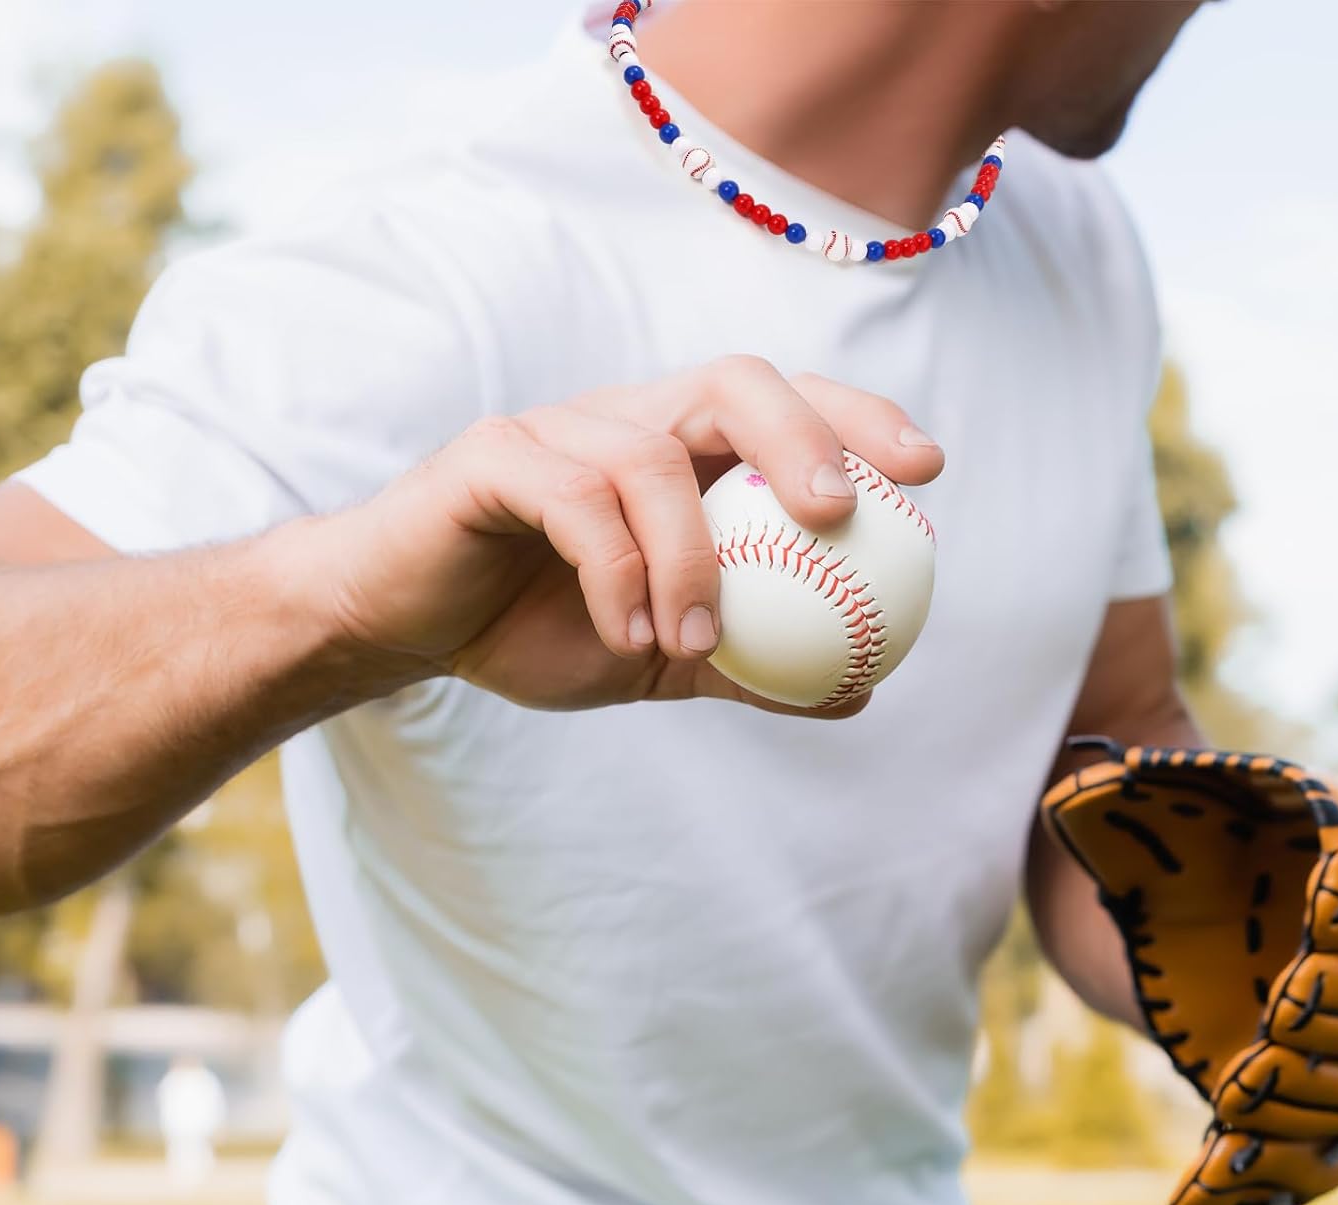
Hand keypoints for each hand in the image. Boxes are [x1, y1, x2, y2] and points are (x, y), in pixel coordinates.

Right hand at [315, 357, 944, 712]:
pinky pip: (573, 502)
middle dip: (802, 432)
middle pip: (733, 381)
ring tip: (696, 641)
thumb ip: (753, 664)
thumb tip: (862, 690)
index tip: (926, 472)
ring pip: (649, 459)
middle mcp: (628, 421)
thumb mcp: (661, 657)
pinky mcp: (493, 457)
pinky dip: (616, 572)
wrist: (411, 628)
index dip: (857, 421)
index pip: (782, 407)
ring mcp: (558, 429)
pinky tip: (625, 634)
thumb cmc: (538, 627)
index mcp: (679, 451)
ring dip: (690, 558)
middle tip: (843, 511)